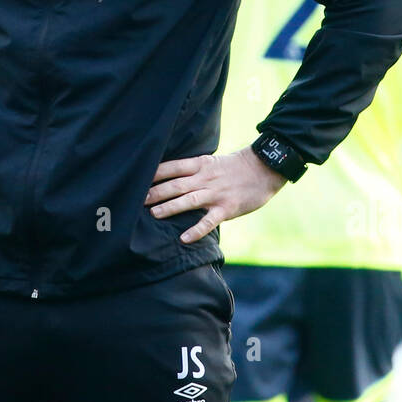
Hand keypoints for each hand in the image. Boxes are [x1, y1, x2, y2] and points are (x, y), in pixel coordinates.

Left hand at [145, 147, 286, 243]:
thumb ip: (194, 171)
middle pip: (175, 184)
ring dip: (170, 207)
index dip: (154, 173)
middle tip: (137, 199)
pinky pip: (209, 221)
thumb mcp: (213, 163)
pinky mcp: (227, 208)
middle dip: (156, 192)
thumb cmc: (236, 167)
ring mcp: (216, 193)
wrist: (265, 168)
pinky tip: (184, 238)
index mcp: (200, 165)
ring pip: (188, 200)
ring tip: (153, 214)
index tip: (137, 178)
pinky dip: (196, 230)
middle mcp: (205, 178)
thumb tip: (172, 179)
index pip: (172, 167)